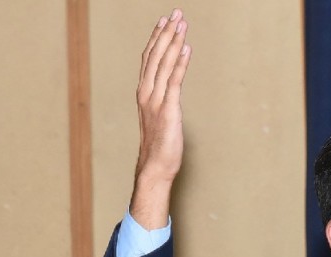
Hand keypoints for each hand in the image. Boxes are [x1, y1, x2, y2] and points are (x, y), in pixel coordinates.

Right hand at [130, 8, 191, 229]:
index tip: (165, 21)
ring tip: (182, 24)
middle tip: (176, 13)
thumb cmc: (159, 145)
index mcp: (144, 93)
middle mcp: (147, 93)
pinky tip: (186, 48)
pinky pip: (174, 82)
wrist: (155, 167)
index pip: (149, 58)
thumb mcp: (160, 117)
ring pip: (164, 64)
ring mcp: (156, 101)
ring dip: (174, 42)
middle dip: (166, 33)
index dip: (156, 38)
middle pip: (155, 55)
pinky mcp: (168, 110)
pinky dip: (180, 63)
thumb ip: (163, 101)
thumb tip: (172, 90)